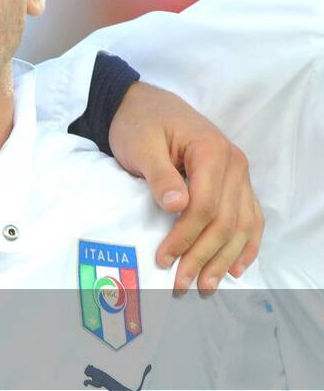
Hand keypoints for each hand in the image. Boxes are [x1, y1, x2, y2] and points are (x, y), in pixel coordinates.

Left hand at [109, 82, 262, 294]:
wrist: (144, 104)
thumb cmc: (139, 124)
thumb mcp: (141, 145)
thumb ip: (159, 176)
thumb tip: (176, 206)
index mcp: (211, 151)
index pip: (205, 206)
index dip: (185, 237)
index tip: (164, 259)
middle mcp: (234, 163)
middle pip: (226, 221)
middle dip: (204, 256)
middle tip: (182, 284)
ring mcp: (239, 173)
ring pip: (242, 224)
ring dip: (226, 258)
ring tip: (207, 285)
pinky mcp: (235, 181)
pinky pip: (251, 216)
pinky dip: (247, 243)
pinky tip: (237, 267)